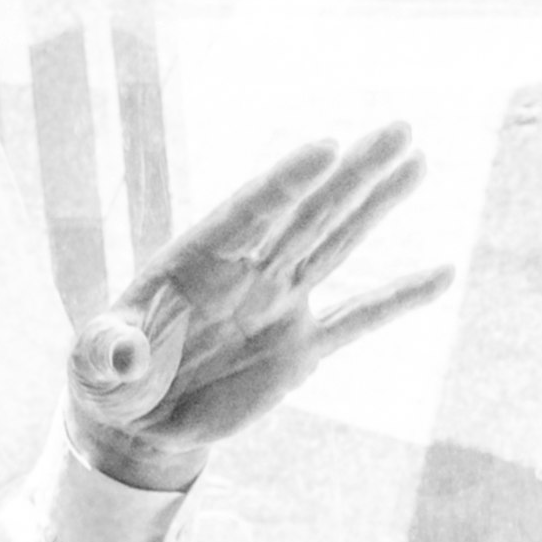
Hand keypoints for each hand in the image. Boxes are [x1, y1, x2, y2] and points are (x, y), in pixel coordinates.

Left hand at [70, 126, 450, 487]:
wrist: (142, 414)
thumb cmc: (112, 377)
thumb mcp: (98, 369)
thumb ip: (108, 356)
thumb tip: (115, 356)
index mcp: (199, 261)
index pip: (250, 213)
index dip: (287, 182)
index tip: (327, 147)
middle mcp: (248, 270)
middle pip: (309, 212)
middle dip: (354, 172)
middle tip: (399, 128)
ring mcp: (280, 304)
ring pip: (337, 244)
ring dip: (377, 204)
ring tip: (417, 160)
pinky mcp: (302, 347)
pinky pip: (359, 319)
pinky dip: (399, 299)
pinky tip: (442, 275)